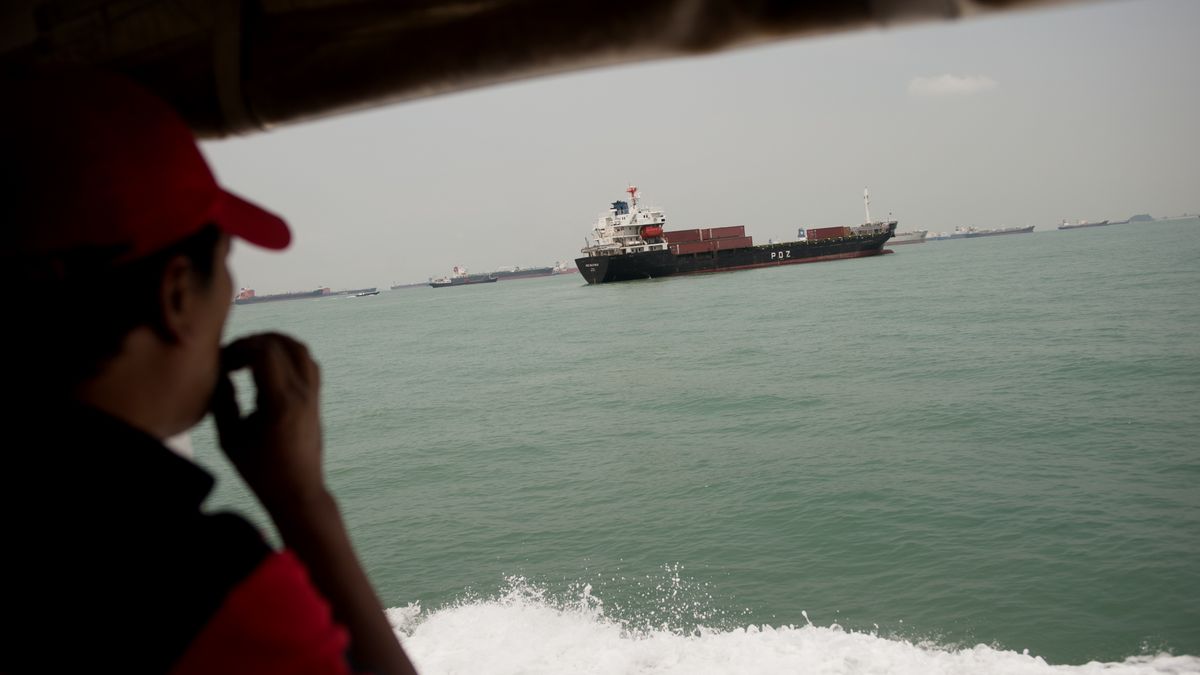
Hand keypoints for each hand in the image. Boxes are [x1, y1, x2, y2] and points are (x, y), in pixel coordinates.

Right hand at [211, 333, 325, 511]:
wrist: (298, 491)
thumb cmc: (260, 471)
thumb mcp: (229, 440)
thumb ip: (222, 402)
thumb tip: (219, 373)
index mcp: (281, 404)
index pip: (265, 353)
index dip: (239, 348)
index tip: (223, 363)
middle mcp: (302, 394)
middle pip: (281, 344)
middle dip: (252, 342)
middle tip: (232, 358)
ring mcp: (313, 395)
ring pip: (299, 349)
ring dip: (273, 344)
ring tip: (249, 356)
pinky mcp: (316, 399)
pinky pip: (307, 363)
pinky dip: (287, 355)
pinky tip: (267, 369)